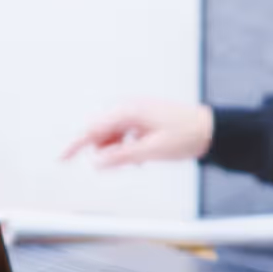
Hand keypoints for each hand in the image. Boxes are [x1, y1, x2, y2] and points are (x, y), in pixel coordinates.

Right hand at [62, 100, 214, 167]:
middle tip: (124, 164)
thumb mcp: (152, 150)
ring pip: (113, 134)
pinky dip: (127, 146)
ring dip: (118, 150)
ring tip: (137, 162)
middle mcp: (130, 108)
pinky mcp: (143, 118)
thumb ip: (122, 156)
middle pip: (102, 131)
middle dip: (105, 150)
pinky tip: (140, 157)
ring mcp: (137, 112)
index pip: (93, 129)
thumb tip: (97, 162)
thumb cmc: (186, 135)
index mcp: (129, 111)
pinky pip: (125, 133)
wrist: (211, 129)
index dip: (76, 145)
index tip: (61, 159)